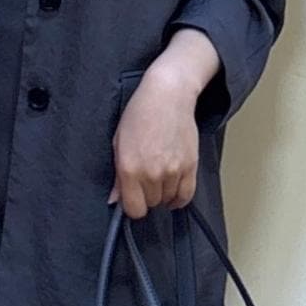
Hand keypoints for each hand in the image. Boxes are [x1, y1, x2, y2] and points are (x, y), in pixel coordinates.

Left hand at [108, 39, 214, 218]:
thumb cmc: (139, 115)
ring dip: (163, 193)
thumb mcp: (118, 143)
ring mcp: (173, 171)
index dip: (132, 206)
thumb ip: (117, 175)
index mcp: (130, 169)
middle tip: (145, 179)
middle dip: (146, 196)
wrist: (167, 96)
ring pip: (167, 200)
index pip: (134, 209)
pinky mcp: (191, 166)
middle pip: (151, 204)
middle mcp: (152, 173)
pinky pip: (186, 195)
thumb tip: (115, 199)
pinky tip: (173, 191)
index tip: (132, 198)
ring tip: (159, 177)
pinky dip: (179, 197)